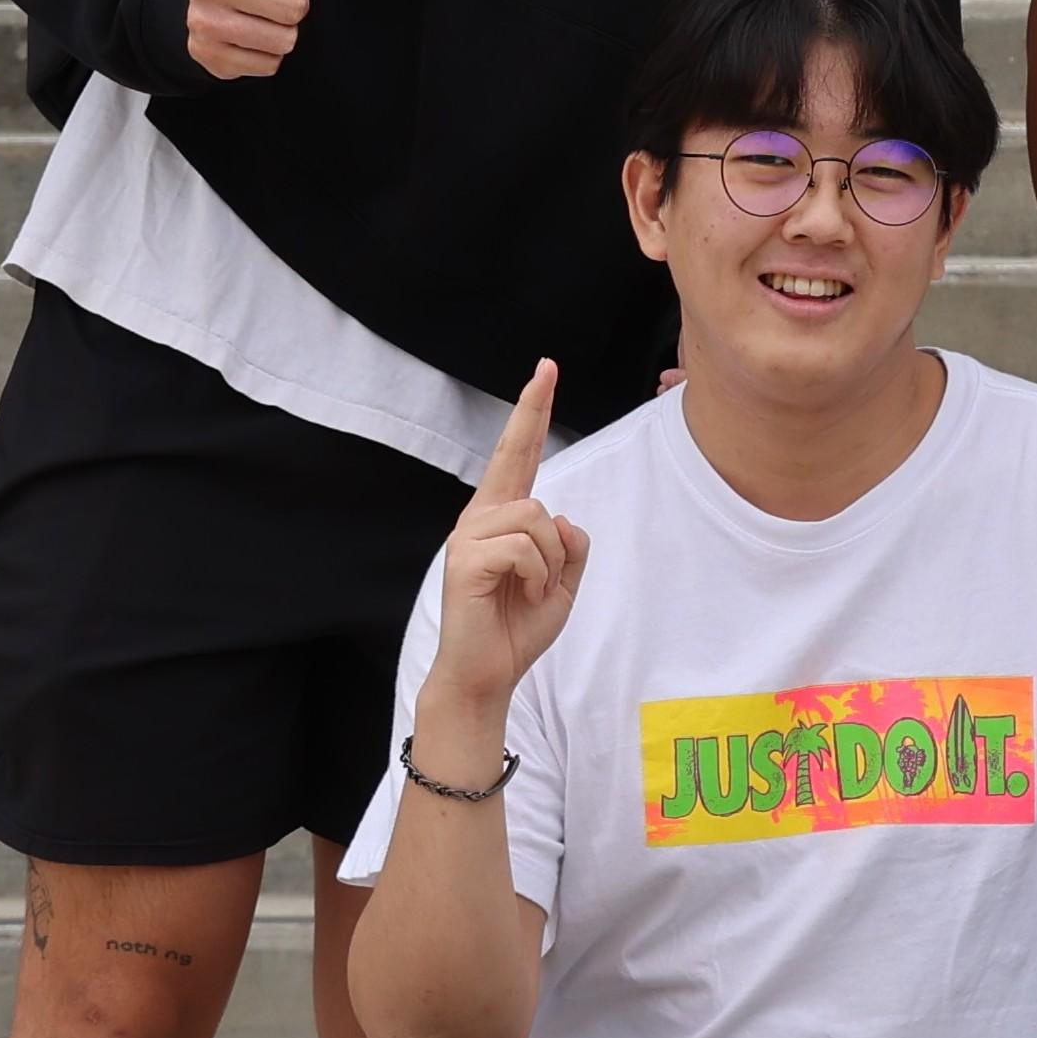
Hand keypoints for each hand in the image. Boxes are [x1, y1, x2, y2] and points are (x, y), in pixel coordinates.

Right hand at [423, 362, 586, 732]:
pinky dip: (540, 575)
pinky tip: (523, 595)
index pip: (521, 457)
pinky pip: (525, 546)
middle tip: (547, 365)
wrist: (488, 672)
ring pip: (537, 515)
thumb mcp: (563, 582)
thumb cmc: (519, 626)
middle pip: (513, 455)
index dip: (531, 415)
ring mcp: (469, 535)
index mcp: (504, 518)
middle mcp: (481, 517)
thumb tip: (563, 517)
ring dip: (553, 559)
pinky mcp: (465, 559)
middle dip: (531, 409)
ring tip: (535, 588)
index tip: (543, 372)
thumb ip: (571, 546)